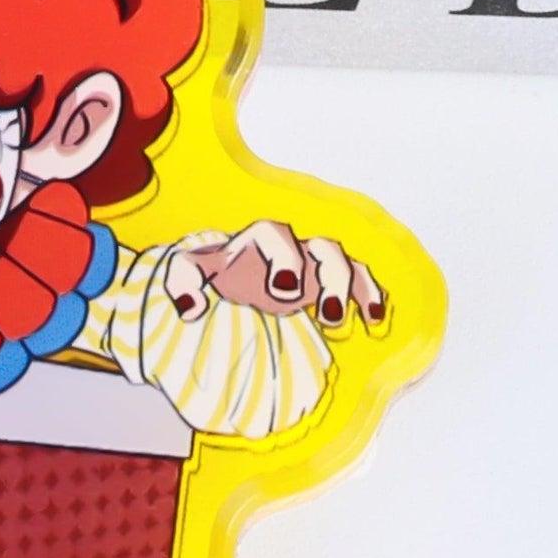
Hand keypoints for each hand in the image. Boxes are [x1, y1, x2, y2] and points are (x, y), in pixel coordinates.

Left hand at [168, 220, 385, 331]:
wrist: (229, 279)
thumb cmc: (214, 274)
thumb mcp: (188, 273)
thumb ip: (181, 281)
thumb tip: (192, 308)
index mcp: (258, 241)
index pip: (276, 236)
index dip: (285, 260)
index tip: (285, 293)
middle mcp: (293, 248)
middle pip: (324, 249)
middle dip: (332, 279)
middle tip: (329, 317)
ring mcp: (313, 264)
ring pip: (345, 263)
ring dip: (355, 288)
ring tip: (352, 322)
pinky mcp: (328, 283)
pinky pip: (360, 280)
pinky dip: (371, 294)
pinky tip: (375, 320)